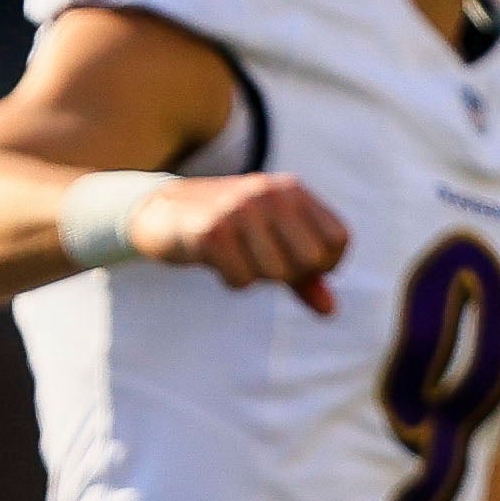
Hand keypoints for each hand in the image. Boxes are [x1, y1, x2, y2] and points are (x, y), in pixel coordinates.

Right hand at [132, 172, 349, 313]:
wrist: (162, 211)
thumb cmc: (227, 228)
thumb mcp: (271, 242)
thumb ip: (304, 274)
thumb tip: (329, 310)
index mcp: (290, 190)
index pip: (338, 240)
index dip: (324, 265)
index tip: (297, 265)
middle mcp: (268, 193)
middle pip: (311, 259)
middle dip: (290, 274)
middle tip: (262, 263)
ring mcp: (239, 210)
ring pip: (277, 272)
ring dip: (256, 276)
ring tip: (236, 257)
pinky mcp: (211, 231)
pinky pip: (242, 280)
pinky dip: (232, 280)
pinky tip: (217, 261)